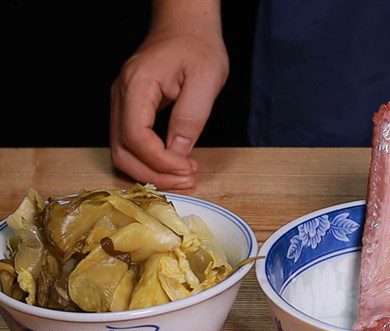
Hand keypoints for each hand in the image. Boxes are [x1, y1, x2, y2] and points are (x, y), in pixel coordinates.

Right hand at [110, 1, 227, 188]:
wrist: (186, 28)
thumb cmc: (198, 48)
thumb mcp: (206, 80)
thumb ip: (191, 117)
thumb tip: (178, 153)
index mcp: (137, 85)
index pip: (136, 136)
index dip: (160, 161)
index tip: (188, 169)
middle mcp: (121, 95)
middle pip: (122, 151)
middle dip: (154, 174)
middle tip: (187, 181)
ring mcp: (121, 103)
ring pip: (122, 152)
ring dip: (150, 172)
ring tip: (183, 177)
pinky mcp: (128, 109)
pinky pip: (129, 143)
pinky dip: (148, 161)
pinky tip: (172, 165)